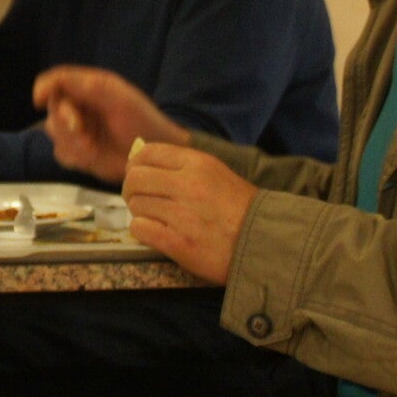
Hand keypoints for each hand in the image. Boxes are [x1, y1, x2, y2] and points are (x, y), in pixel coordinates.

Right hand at [32, 65, 188, 184]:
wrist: (155, 157)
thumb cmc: (142, 121)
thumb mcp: (117, 96)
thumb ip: (84, 85)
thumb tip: (44, 87)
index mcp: (88, 88)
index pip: (56, 81)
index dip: (44, 88)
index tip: (38, 100)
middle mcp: (80, 108)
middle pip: (52, 109)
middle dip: (64, 122)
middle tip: (81, 132)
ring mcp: (78, 132)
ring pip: (54, 134)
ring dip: (70, 141)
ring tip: (92, 147)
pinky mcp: (80, 154)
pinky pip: (62, 154)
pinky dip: (74, 156)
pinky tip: (92, 156)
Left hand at [122, 142, 256, 284]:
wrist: (265, 243)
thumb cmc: (240, 209)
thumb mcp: (215, 173)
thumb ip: (181, 165)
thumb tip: (140, 160)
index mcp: (198, 164)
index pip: (147, 153)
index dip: (136, 165)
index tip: (138, 174)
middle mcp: (188, 185)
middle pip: (135, 178)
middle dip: (131, 189)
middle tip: (139, 198)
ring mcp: (183, 215)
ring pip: (136, 204)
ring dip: (140, 212)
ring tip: (155, 217)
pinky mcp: (178, 243)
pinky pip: (140, 229)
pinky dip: (143, 230)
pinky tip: (156, 232)